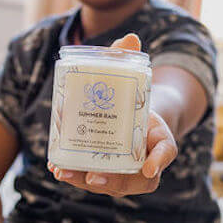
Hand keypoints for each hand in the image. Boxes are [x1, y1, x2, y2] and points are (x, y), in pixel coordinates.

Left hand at [50, 33, 178, 196]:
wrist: (132, 116)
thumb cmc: (135, 99)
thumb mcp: (135, 80)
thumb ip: (129, 61)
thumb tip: (129, 38)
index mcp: (161, 141)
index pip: (165, 153)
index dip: (158, 161)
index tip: (148, 167)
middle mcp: (146, 163)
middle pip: (133, 180)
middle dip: (112, 180)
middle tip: (94, 174)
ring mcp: (125, 172)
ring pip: (109, 184)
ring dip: (84, 181)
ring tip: (64, 172)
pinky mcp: (105, 173)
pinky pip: (91, 179)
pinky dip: (74, 175)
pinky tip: (57, 168)